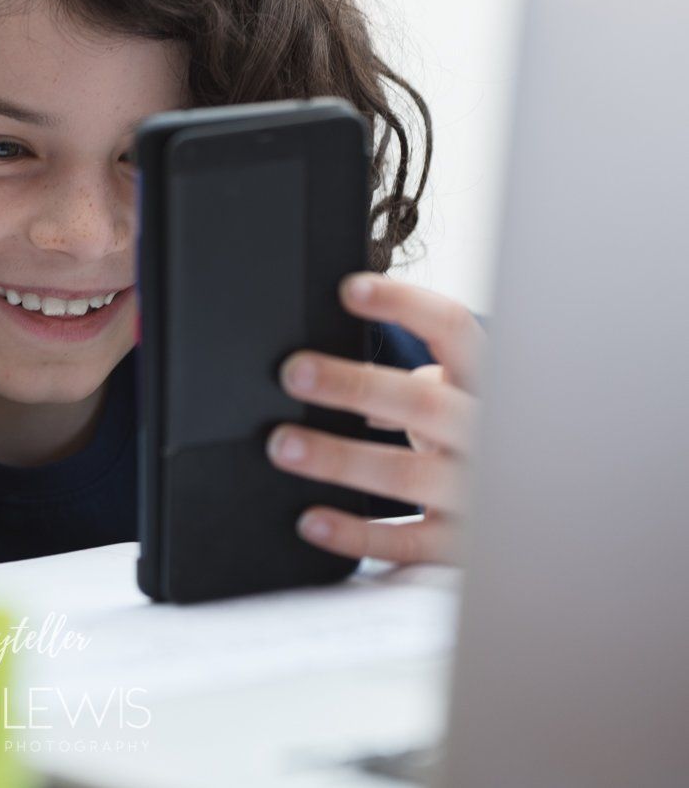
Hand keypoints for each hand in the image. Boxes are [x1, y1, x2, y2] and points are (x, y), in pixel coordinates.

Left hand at [265, 272, 484, 565]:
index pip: (455, 330)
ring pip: (409, 474)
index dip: (405, 305)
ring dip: (339, 458)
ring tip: (283, 444)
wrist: (554, 519)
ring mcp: (481, 494)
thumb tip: (342, 376)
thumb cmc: (484, 445)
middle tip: (293, 373)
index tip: (350, 290)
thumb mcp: (466, 402)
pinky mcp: (463, 547)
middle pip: (424, 402)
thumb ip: (419, 384)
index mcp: (489, 385)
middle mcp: (490, 435)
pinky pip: (406, 541)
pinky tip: (311, 520)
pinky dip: (355, 533)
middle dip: (353, 385)